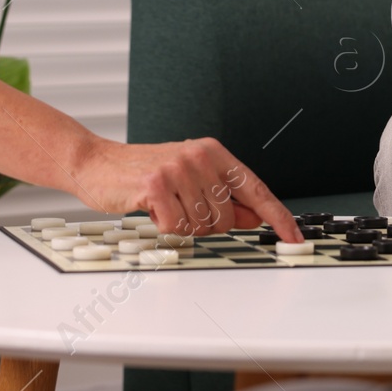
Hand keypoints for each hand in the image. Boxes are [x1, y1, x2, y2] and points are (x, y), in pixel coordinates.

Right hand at [72, 136, 304, 242]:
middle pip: (226, 219)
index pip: (255, 189)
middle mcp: (200, 156)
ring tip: (163, 205)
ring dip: (181, 225)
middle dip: (204, 224)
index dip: (278, 216)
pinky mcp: (156, 184)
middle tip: (179, 207)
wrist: (96, 163)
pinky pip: (176, 228)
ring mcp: (178, 168)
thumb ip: (223, 197)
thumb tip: (255, 217)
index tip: (295, 237)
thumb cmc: (142, 173)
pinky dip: (163, 227)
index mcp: (213, 152)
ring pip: (201, 226)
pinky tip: (150, 208)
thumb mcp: (189, 179)